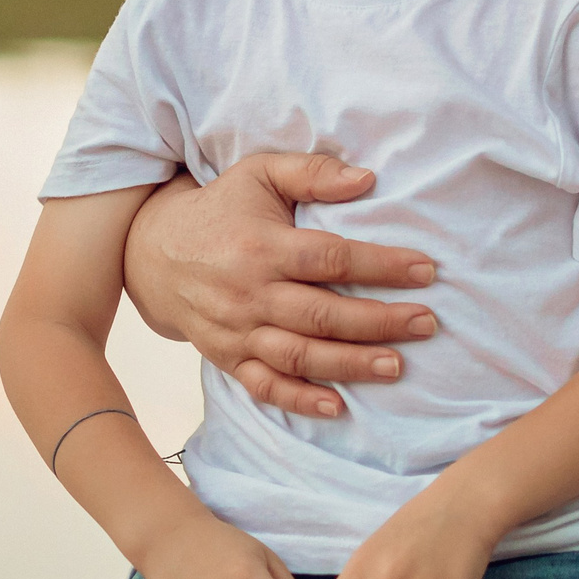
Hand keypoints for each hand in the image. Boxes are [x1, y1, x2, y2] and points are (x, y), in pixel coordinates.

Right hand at [122, 153, 439, 418]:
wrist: (152, 253)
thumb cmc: (222, 208)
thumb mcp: (260, 173)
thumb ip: (313, 172)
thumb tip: (367, 179)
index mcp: (262, 247)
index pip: (331, 259)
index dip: (381, 265)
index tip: (426, 270)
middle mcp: (249, 293)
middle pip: (321, 314)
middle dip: (379, 321)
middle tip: (426, 323)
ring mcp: (237, 331)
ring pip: (298, 355)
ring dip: (350, 364)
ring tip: (397, 365)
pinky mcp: (227, 358)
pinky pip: (263, 386)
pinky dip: (298, 399)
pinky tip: (337, 406)